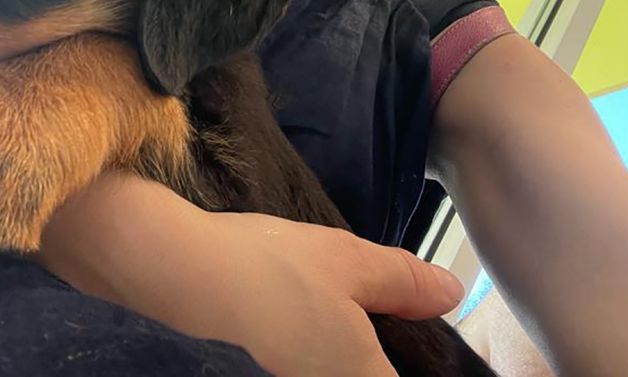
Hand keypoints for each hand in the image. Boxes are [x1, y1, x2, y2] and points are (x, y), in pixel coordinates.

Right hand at [39, 174, 464, 376]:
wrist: (177, 271)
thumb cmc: (272, 269)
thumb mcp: (350, 261)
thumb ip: (404, 282)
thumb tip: (450, 292)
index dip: (420, 366)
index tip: (416, 337)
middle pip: (370, 376)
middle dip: (381, 354)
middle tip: (385, 316)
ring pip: (334, 370)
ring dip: (346, 350)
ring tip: (343, 309)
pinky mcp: (251, 371)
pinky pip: (304, 365)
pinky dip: (313, 346)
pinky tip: (299, 310)